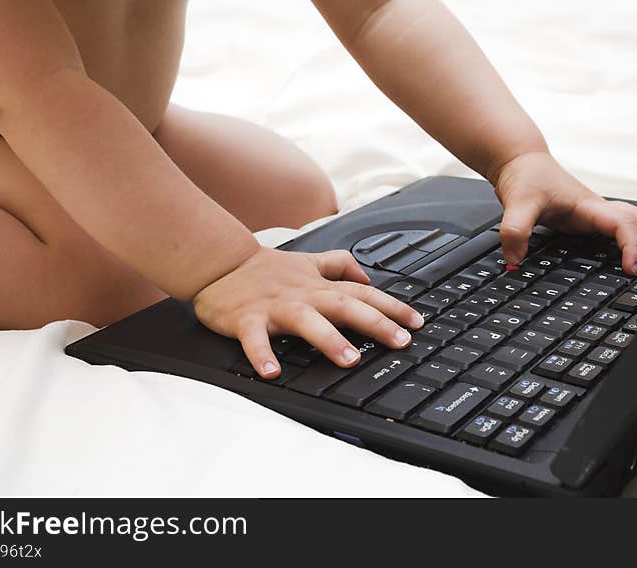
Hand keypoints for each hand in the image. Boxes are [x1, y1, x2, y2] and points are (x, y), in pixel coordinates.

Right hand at [193, 247, 424, 378]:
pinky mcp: (246, 319)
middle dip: (375, 323)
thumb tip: (367, 274)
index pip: (363, 292)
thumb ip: (338, 265)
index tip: (417, 323)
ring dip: (328, 339)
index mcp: (318, 285)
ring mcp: (275, 307)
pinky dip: (261, 355)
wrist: (219, 262)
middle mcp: (303, 294)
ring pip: (306, 320)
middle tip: (400, 341)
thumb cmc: (266, 269)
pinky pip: (254, 338)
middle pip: (345, 305)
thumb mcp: (308, 260)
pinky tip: (271, 372)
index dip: (392, 306)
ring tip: (349, 359)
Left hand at [493, 152, 636, 274]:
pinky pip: (618, 226)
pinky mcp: (585, 217)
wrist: (519, 160)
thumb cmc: (524, 177)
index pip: (621, 224)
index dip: (631, 245)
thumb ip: (515, 231)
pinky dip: (634, 234)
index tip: (632, 266)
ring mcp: (592, 212)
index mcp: (587, 205)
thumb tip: (515, 259)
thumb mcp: (515, 204)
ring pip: (633, 221)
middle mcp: (595, 208)